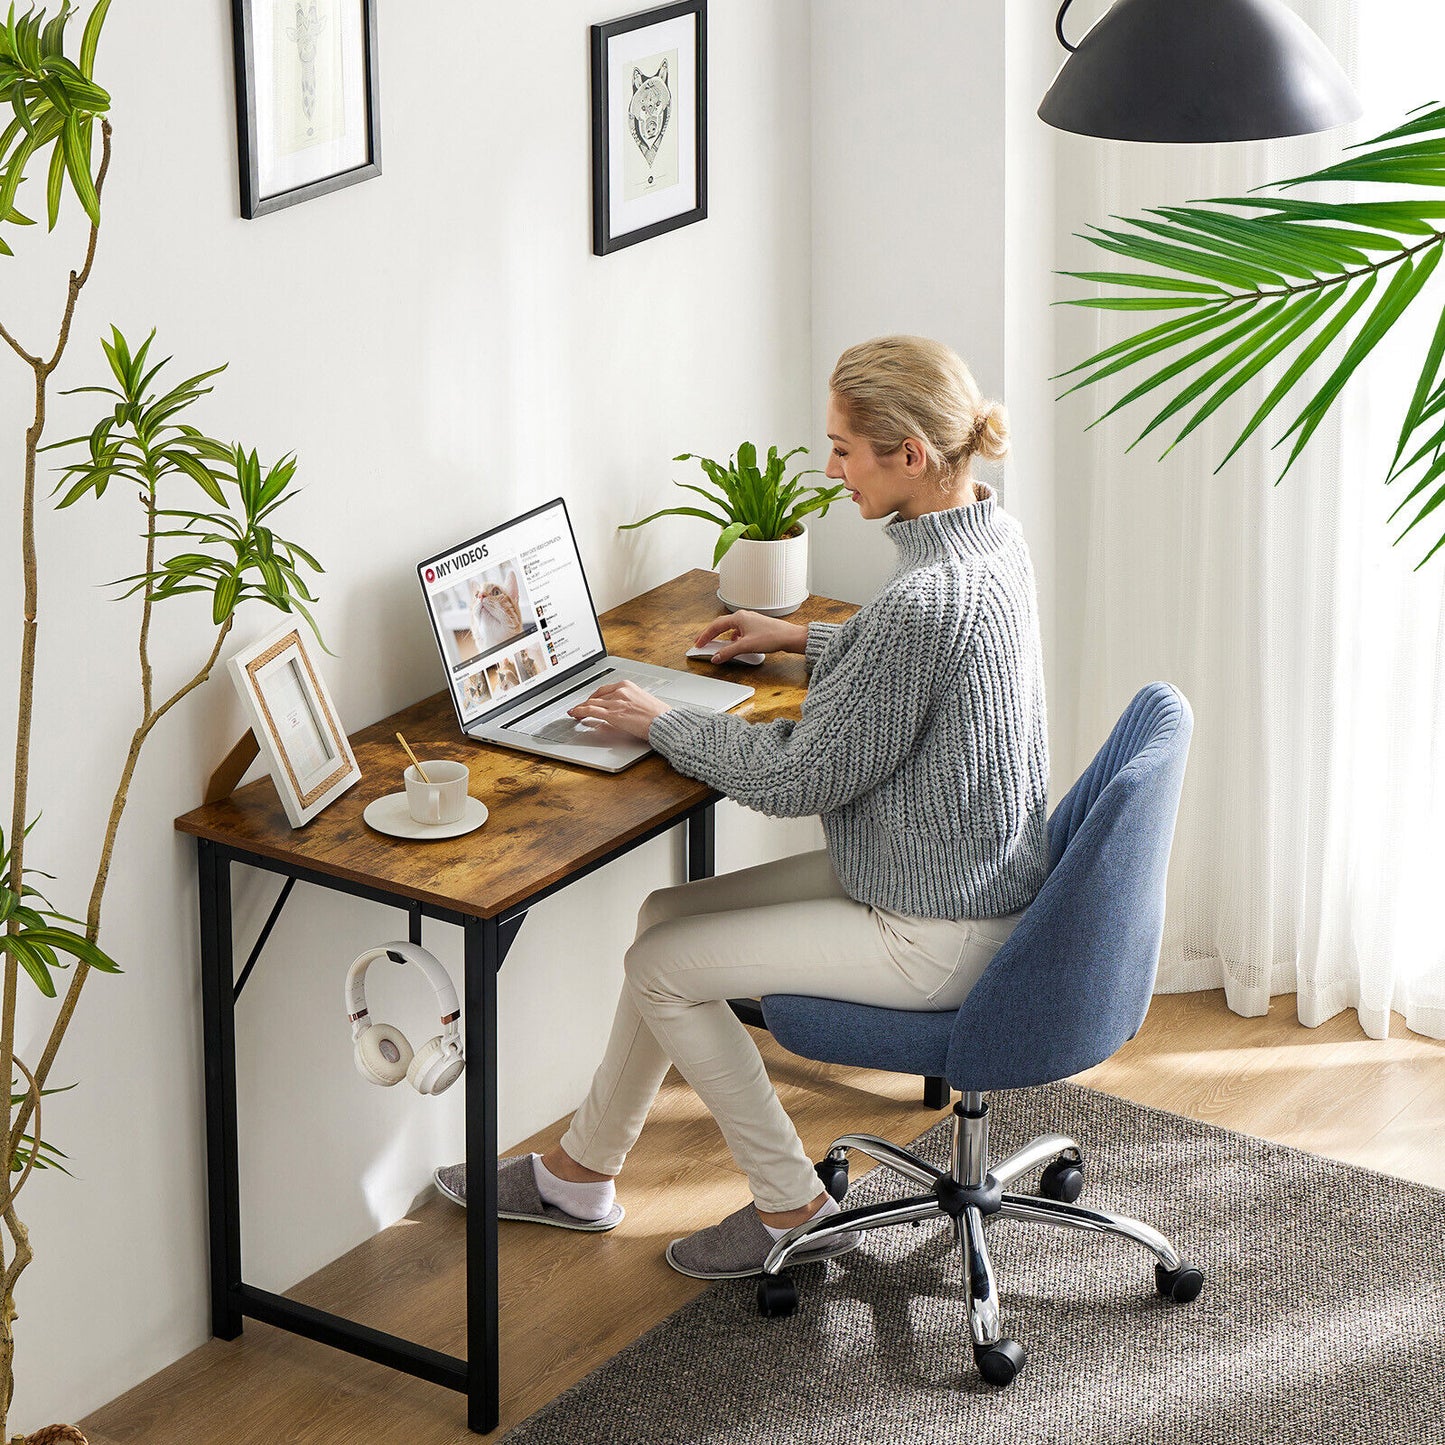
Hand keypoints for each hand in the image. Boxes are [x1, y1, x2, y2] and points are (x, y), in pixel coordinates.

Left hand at [568, 680, 671, 739]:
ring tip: (574, 712)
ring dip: (580, 708)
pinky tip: (575, 714)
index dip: (594, 696)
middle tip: (579, 708)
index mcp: (627, 685)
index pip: (604, 689)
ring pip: (591, 703)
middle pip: (596, 696)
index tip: (589, 700)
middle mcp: (620, 691)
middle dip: (586, 702)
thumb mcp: (641, 701)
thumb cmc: (658, 715)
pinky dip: (580, 711)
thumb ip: (628, 701)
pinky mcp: (613, 714)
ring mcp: (616, 702)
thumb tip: (619, 709)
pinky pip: (591, 710)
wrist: (664, 722)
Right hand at [693, 610, 808, 661]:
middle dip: (711, 635)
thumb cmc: (772, 636)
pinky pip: (739, 631)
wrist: (789, 637)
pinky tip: (735, 645)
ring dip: (722, 636)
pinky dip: (732, 638)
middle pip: (721, 625)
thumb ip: (728, 652)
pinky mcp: (756, 627)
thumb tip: (716, 657)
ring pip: (730, 628)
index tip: (698, 643)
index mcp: (739, 618)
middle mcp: (744, 617)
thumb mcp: (746, 646)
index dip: (705, 635)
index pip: (716, 626)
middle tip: (702, 643)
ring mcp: (750, 621)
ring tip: (716, 645)